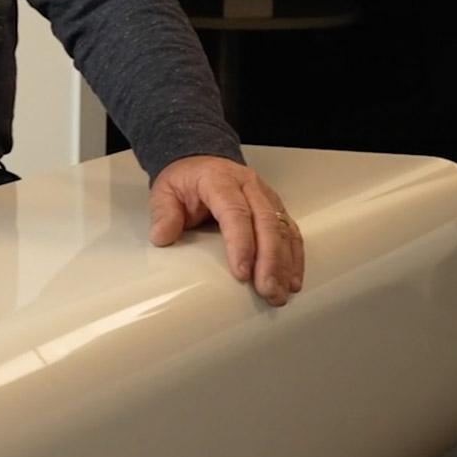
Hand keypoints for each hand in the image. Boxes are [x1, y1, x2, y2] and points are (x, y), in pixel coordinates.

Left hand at [147, 155, 304, 306]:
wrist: (200, 162)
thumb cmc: (185, 180)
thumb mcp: (164, 191)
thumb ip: (163, 213)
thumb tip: (162, 237)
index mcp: (220, 179)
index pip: (235, 212)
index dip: (241, 243)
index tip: (242, 273)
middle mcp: (249, 186)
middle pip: (267, 223)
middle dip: (270, 261)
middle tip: (267, 291)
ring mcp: (265, 197)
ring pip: (283, 230)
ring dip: (284, 264)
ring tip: (279, 293)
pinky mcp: (275, 209)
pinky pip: (290, 233)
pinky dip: (293, 258)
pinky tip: (291, 280)